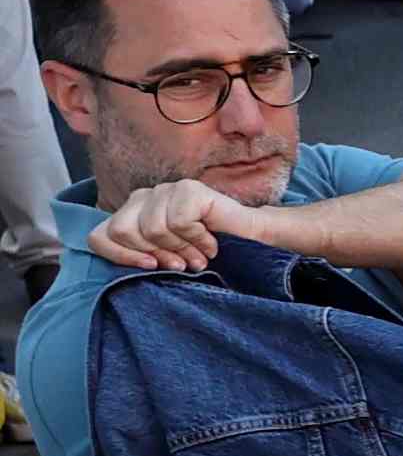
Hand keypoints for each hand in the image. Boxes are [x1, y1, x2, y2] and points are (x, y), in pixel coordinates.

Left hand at [84, 176, 291, 272]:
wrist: (252, 242)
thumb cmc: (206, 254)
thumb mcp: (163, 259)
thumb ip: (137, 256)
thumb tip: (124, 261)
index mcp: (131, 214)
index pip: (99, 236)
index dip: (120, 257)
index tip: (149, 267)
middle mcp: (144, 197)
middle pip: (122, 231)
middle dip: (153, 253)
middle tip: (180, 262)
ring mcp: (166, 189)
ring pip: (152, 228)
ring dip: (181, 249)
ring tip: (198, 255)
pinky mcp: (188, 188)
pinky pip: (178, 221)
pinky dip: (197, 238)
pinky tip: (210, 242)